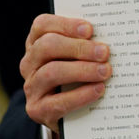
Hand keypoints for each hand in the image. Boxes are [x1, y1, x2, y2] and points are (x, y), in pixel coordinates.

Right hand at [19, 14, 111, 132]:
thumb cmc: (78, 74)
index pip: (42, 25)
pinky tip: (98, 89)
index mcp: (37, 42)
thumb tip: (109, 37)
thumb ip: (86, 43)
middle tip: (104, 52)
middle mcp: (30, 63)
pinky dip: (81, 95)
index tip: (89, 29)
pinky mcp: (37, 109)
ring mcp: (31, 87)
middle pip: (47, 46)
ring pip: (51, 72)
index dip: (66, 25)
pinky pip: (57, 102)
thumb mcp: (78, 55)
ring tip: (105, 71)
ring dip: (82, 70)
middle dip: (78, 48)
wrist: (69, 113)